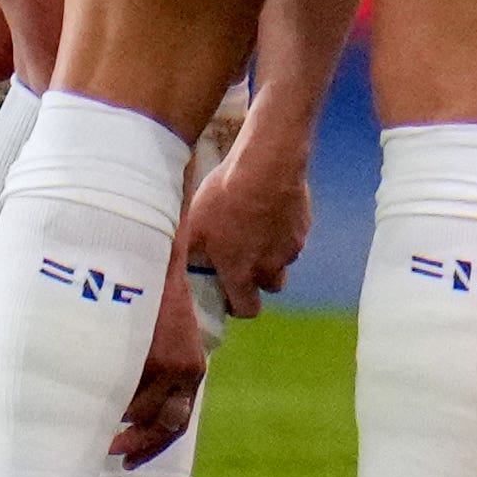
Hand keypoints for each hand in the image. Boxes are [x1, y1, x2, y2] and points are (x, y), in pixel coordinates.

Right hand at [115, 269, 210, 462]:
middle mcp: (186, 372)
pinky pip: (125, 390)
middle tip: (112, 452)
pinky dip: (109, 397)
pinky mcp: (150, 354)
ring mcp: (168, 365)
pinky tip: (94, 390)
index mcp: (192, 369)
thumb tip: (128, 409)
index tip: (129, 461)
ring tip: (96, 410)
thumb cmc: (149, 297)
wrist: (154, 257)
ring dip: (117, 417)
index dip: (153, 447)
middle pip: (164, 426)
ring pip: (139, 411)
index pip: (178, 422)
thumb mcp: (163, 336)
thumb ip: (156, 370)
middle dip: (137, 445)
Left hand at [177, 139, 313, 319]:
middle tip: (244, 258)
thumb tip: (172, 265)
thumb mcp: (192, 225)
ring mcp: (291, 246)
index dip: (238, 305)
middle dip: (259, 279)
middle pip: (270, 287)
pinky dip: (283, 229)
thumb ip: (186, 253)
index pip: (248, 309)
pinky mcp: (303, 225)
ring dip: (272, 252)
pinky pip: (294, 235)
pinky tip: (269, 207)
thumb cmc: (225, 198)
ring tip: (255, 227)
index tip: (229, 292)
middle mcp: (271, 267)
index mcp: (242, 273)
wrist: (267, 166)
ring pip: (283, 259)